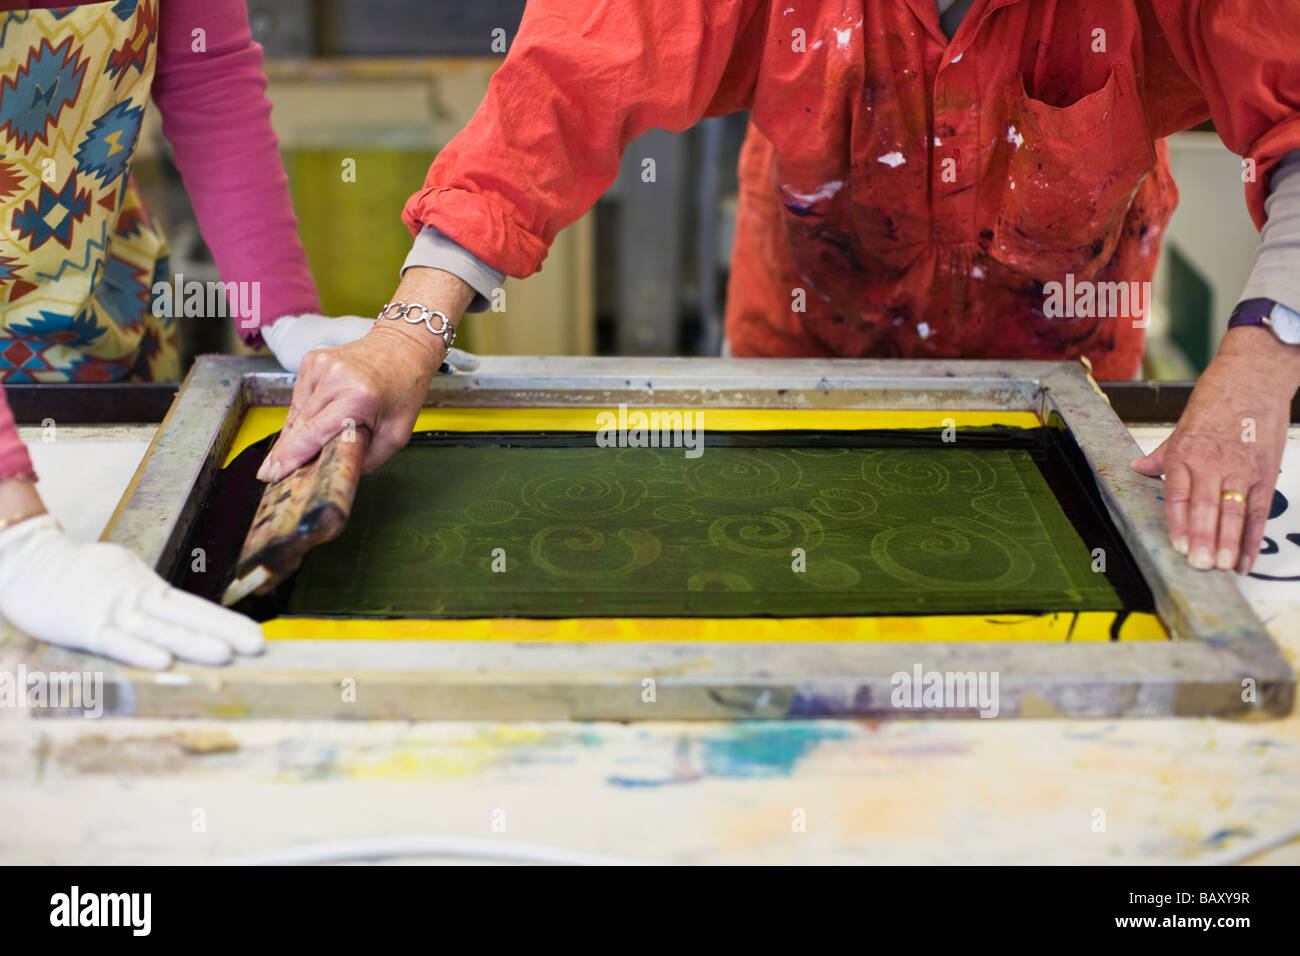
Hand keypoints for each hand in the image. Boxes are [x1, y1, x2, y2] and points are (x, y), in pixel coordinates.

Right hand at [0, 515, 264, 668]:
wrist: (27, 559)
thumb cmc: (77, 572)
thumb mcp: (122, 574)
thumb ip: (148, 594)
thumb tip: (176, 610)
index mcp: (148, 587)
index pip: (195, 608)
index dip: (226, 622)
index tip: (256, 636)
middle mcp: (137, 598)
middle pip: (188, 618)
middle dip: (225, 633)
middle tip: (259, 647)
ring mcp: (113, 611)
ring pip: (160, 630)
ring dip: (192, 643)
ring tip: (226, 655)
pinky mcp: (85, 626)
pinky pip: (116, 642)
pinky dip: (140, 651)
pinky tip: (164, 663)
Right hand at [259, 268, 474, 479]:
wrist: (402, 347)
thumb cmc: (403, 390)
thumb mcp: (396, 435)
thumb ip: (366, 459)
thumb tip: (337, 475)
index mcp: (358, 397)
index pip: (313, 433)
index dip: (291, 457)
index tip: (273, 474)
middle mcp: (335, 378)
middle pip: (300, 425)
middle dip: (287, 452)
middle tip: (273, 474)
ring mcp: (320, 366)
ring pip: (296, 412)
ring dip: (294, 434)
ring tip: (290, 453)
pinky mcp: (312, 361)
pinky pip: (300, 397)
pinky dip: (303, 413)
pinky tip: (311, 423)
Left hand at [1131, 326, 1299, 573]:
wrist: (1254, 375)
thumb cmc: (1216, 399)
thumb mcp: (1181, 426)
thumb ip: (1161, 455)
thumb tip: (1136, 469)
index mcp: (1185, 454)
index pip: (1178, 495)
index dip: (1178, 523)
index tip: (1178, 547)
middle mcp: (1212, 463)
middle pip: (1206, 507)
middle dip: (1204, 539)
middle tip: (1201, 565)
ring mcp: (1240, 469)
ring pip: (1234, 511)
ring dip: (1229, 542)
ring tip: (1223, 566)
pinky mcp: (1264, 472)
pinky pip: (1258, 510)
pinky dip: (1252, 537)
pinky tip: (1245, 557)